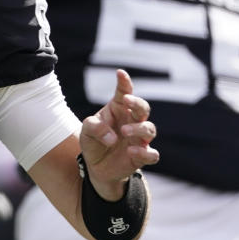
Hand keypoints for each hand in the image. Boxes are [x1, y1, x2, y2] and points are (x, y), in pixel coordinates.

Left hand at [79, 69, 158, 199]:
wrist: (95, 166)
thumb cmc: (93, 141)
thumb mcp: (86, 131)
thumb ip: (94, 127)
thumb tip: (112, 137)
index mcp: (118, 110)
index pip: (124, 92)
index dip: (124, 82)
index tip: (120, 73)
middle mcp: (131, 121)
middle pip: (143, 108)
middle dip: (137, 103)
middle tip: (126, 101)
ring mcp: (139, 139)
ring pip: (150, 129)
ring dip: (139, 128)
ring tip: (124, 131)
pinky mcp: (141, 156)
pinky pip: (152, 154)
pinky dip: (145, 152)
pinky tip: (131, 151)